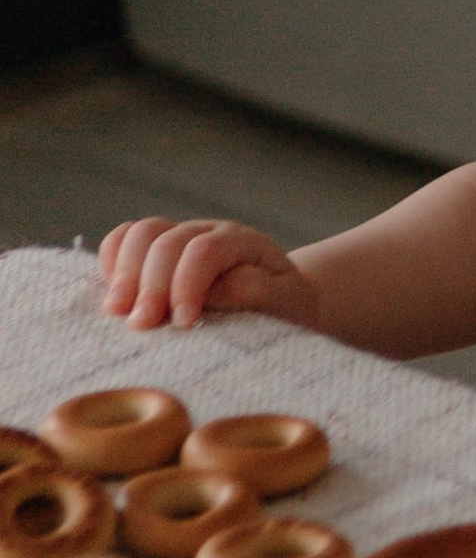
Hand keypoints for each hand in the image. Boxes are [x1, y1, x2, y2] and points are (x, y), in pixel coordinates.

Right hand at [97, 215, 320, 332]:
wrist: (281, 298)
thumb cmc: (282, 305)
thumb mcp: (283, 302)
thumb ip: (253, 291)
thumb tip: (215, 289)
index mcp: (242, 243)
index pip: (205, 250)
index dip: (187, 284)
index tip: (183, 324)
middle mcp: (207, 231)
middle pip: (166, 240)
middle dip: (150, 284)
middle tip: (141, 325)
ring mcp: (179, 237)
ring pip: (140, 234)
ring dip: (123, 273)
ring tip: (117, 312)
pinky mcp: (156, 252)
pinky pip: (123, 241)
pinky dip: (111, 263)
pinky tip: (113, 296)